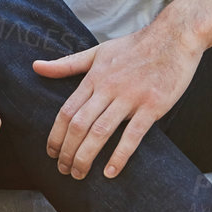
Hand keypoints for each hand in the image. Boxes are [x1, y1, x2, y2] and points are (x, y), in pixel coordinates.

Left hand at [33, 19, 203, 179]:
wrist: (175, 36)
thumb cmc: (136, 46)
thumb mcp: (98, 51)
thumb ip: (68, 63)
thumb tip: (36, 66)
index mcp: (95, 77)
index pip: (66, 111)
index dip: (56, 136)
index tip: (51, 154)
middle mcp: (109, 88)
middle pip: (79, 125)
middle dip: (67, 151)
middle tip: (63, 170)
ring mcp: (131, 97)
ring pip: (100, 132)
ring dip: (86, 157)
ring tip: (79, 174)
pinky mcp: (153, 105)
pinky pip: (133, 135)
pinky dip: (119, 156)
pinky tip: (110, 172)